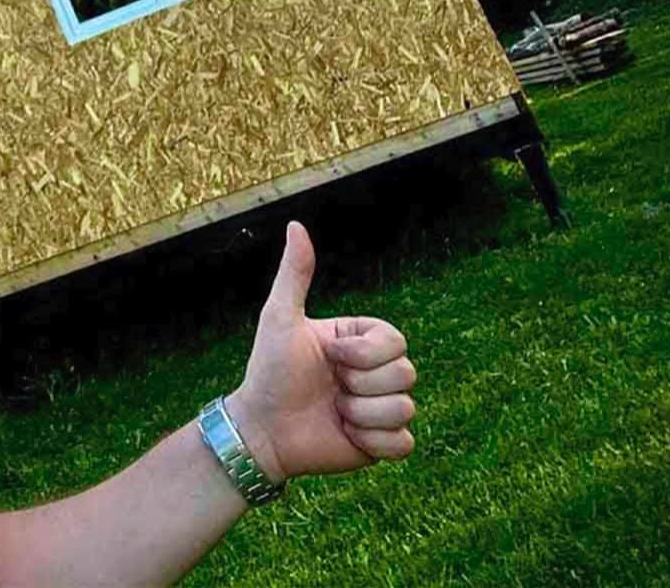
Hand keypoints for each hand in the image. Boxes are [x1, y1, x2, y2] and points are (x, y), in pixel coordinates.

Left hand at [223, 221, 415, 482]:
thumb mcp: (280, 318)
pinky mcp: (382, 443)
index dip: (364, 353)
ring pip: (405, 408)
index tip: (330, 358)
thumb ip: (294, 274)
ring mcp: (382, 408)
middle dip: (361, 385)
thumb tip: (295, 224)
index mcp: (361, 342)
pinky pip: (404, 443)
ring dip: (362, 414)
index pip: (396, 340)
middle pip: (407, 373)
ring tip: (334, 413)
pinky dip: (373, 442)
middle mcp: (376, 373)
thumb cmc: (268, 371)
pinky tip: (346, 436)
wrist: (262, 428)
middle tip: (330, 389)